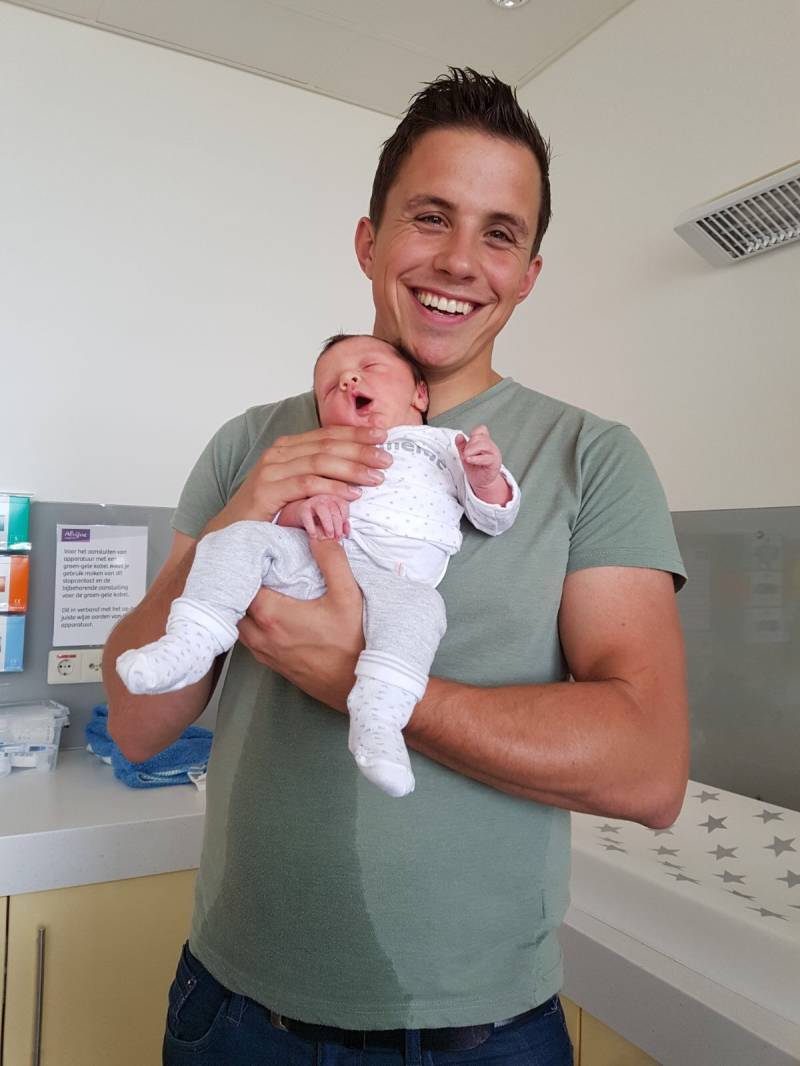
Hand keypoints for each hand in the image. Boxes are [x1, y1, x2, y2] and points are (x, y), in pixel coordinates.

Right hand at [204, 425, 390, 533]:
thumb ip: (318, 476)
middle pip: (327, 445)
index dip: (355, 433)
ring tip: (377, 477)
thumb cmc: (267, 514)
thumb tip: (357, 472)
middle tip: (387, 459)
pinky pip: (307, 485)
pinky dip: (332, 488)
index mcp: (287, 448)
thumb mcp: (297, 489)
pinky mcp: (267, 491)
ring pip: (319, 462)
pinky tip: (352, 494)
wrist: (230, 534)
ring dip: (352, 468)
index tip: (383, 435)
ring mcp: (270, 471)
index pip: (327, 435)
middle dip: (361, 450)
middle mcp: (278, 454)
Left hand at [237, 538, 363, 711]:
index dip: (247, 563)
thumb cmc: (355, 645)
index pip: (243, 581)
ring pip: (240, 621)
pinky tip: (270, 611)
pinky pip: (250, 638)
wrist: (359, 689)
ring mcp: (265, 653)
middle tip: (257, 563)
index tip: (257, 548)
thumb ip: (332, 560)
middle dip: (244, 581)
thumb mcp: (349, 596)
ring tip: (261, 584)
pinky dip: (252, 622)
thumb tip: (318, 531)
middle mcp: (260, 635)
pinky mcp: (273, 665)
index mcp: (272, 615)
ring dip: (246, 603)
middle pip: (236, 601)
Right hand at [297, 495, 350, 539]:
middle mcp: (324, 498)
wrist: (300, 514)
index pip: (343, 504)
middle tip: (338, 537)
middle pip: (334, 509)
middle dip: (338, 525)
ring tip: (329, 536)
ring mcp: (312, 502)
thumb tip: (347, 533)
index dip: (345, 517)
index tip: (344, 529)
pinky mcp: (302, 509)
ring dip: (328, 525)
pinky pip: (307, 517)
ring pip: (323, 511)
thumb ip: (342, 524)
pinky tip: (314, 536)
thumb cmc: (319, 517)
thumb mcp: (332, 519)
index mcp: (333, 498)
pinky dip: (312, 527)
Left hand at [455, 425, 502, 491]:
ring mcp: (494, 454)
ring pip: (484, 445)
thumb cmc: (475, 468)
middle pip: (480, 437)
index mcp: (485, 442)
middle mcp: (491, 446)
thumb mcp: (466, 455)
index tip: (467, 444)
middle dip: (469, 444)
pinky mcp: (494, 463)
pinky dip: (476, 458)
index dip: (473, 434)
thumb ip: (462, 445)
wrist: (481, 482)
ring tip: (466, 457)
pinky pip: (486, 458)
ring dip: (471, 450)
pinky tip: (469, 460)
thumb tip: (458, 436)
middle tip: (464, 454)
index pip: (481, 430)